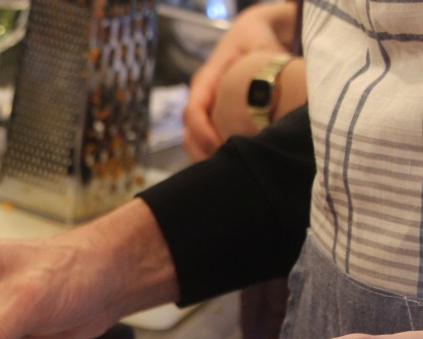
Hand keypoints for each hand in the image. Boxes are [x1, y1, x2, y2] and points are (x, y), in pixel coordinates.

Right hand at [182, 2, 297, 159]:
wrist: (251, 35)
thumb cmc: (256, 40)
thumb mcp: (262, 47)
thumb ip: (267, 66)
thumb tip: (276, 95)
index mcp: (205, 80)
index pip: (192, 111)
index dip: (202, 133)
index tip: (220, 148)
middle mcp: (200, 98)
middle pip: (188, 135)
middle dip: (202, 156)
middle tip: (224, 172)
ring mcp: (204, 111)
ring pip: (193, 143)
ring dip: (206, 161)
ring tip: (228, 176)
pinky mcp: (212, 121)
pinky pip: (205, 144)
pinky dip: (215, 158)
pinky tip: (233, 170)